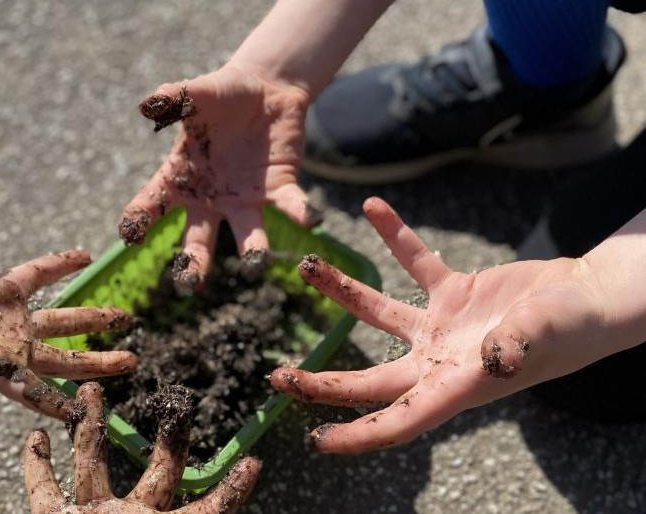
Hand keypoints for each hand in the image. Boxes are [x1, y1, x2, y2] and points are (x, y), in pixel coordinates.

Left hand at [0, 172, 136, 418]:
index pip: (39, 274)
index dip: (62, 262)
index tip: (85, 254)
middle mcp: (8, 322)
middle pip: (64, 320)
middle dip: (96, 319)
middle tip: (127, 317)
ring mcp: (5, 351)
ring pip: (63, 359)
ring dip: (96, 362)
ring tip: (131, 361)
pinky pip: (32, 392)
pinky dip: (55, 405)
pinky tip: (81, 415)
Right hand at [21, 382, 259, 512]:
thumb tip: (252, 489)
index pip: (207, 510)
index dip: (230, 489)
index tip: (255, 462)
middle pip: (155, 470)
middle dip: (167, 435)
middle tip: (178, 400)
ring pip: (93, 466)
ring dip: (90, 428)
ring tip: (93, 392)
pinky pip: (43, 494)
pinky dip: (36, 468)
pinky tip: (35, 438)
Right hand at [120, 65, 316, 291]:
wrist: (264, 90)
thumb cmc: (220, 95)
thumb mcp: (195, 93)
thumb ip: (173, 97)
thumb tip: (149, 103)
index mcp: (180, 179)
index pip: (152, 204)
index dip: (138, 219)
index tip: (129, 236)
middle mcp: (211, 199)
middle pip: (198, 238)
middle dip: (194, 262)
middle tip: (189, 284)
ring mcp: (245, 200)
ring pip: (247, 234)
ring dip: (252, 250)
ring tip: (255, 264)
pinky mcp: (279, 190)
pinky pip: (290, 205)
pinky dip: (301, 213)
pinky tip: (310, 220)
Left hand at [270, 197, 612, 453]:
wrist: (589, 297)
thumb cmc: (574, 327)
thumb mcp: (546, 336)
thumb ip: (516, 346)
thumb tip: (493, 358)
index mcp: (455, 387)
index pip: (398, 421)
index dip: (358, 435)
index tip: (316, 440)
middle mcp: (438, 363)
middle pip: (368, 380)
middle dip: (322, 383)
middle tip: (276, 377)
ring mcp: (440, 328)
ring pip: (377, 312)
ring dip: (342, 290)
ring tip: (307, 265)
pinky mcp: (451, 293)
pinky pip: (414, 262)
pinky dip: (396, 236)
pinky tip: (375, 208)